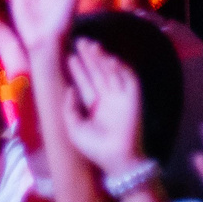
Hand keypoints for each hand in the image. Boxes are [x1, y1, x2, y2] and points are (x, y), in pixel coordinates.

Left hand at [65, 38, 149, 174]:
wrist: (117, 160)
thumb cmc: (95, 149)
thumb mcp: (74, 129)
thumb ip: (69, 109)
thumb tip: (69, 89)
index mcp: (94, 107)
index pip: (85, 83)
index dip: (78, 69)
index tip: (70, 56)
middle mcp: (107, 99)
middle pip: (97, 73)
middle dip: (89, 58)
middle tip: (80, 42)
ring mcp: (120, 97)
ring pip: (111, 72)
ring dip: (102, 59)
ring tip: (92, 46)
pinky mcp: (133, 98)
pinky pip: (128, 79)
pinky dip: (120, 68)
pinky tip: (109, 59)